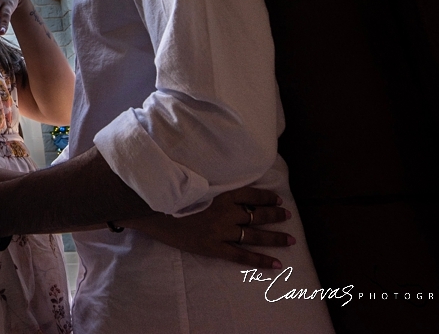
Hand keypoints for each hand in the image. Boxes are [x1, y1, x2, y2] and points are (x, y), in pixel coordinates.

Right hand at [123, 187, 293, 269]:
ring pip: (255, 235)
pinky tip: (276, 264)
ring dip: (274, 237)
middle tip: (288, 216)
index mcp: (220, 192)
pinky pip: (242, 255)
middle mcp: (225, 211)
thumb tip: (217, 174)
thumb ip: (207, 179)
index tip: (277, 198)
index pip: (251, 193)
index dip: (266, 196)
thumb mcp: (190, 179)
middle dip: (275, 215)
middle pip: (257, 214)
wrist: (148, 208)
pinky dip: (260, 259)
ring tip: (290, 239)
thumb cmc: (166, 189)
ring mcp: (220, 230)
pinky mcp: (212, 247)